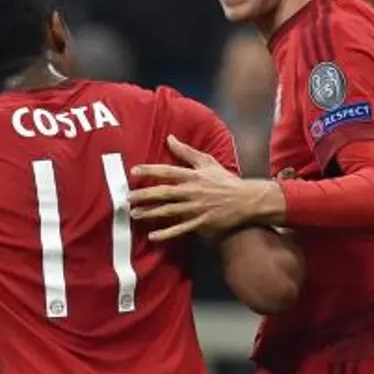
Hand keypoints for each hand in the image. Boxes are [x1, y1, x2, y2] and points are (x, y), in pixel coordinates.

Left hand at [130, 135, 276, 239]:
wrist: (246, 200)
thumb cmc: (225, 180)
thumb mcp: (208, 162)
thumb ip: (187, 151)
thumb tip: (170, 138)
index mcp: (193, 175)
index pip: (168, 171)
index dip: (150, 170)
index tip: (134, 171)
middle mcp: (193, 191)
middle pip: (165, 192)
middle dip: (145, 195)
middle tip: (128, 197)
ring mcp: (197, 208)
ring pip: (170, 211)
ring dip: (151, 213)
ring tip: (134, 214)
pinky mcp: (202, 222)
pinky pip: (181, 229)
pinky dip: (167, 233)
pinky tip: (153, 236)